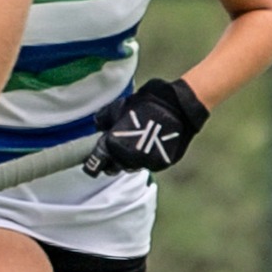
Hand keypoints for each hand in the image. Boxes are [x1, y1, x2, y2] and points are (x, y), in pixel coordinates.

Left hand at [84, 77, 210, 175]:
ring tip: (135, 143)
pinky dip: (146, 157)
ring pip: (131, 167)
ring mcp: (146, 163)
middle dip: (112, 161)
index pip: (96, 163)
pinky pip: (148, 164)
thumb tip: (97, 126)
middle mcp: (128, 158)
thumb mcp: (121, 106)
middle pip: (114, 168)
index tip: (93, 160)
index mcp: (114, 144)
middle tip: (117, 149)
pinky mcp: (161, 164)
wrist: (179, 105)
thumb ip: (105, 118)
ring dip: (129, 159)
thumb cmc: (147, 103)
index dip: (93, 163)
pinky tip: (149, 144)